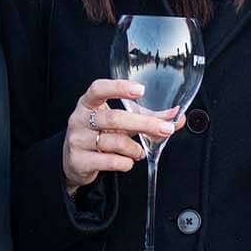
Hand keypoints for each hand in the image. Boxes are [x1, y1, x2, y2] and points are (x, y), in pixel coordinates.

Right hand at [62, 79, 179, 192]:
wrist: (75, 162)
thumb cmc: (100, 136)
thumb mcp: (119, 123)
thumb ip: (146, 118)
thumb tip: (176, 117)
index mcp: (88, 104)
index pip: (98, 89)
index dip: (119, 87)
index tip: (141, 90)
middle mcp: (80, 119)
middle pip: (114, 118)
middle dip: (143, 124)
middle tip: (164, 129)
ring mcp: (77, 140)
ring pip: (115, 143)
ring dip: (135, 149)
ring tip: (138, 151)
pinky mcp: (79, 161)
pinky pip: (110, 162)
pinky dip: (126, 163)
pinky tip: (127, 161)